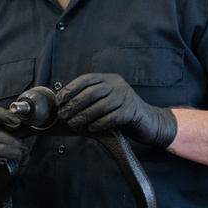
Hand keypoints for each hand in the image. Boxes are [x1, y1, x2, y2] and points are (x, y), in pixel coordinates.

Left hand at [56, 73, 176, 148]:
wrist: (148, 121)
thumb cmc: (121, 112)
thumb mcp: (106, 100)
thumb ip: (91, 98)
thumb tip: (65, 103)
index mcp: (108, 79)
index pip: (86, 79)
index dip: (70, 89)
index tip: (59, 101)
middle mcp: (117, 84)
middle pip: (91, 93)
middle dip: (74, 105)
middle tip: (63, 116)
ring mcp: (125, 96)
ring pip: (99, 106)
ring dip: (83, 116)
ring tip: (73, 124)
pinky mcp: (131, 111)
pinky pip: (111, 117)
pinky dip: (98, 124)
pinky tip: (90, 129)